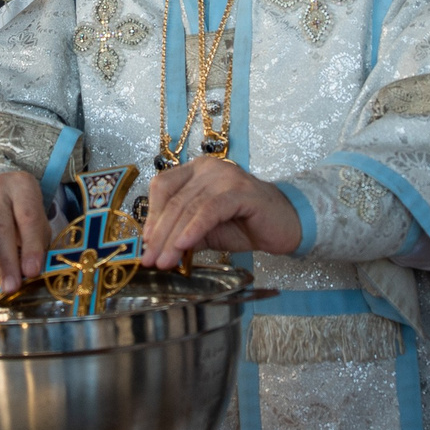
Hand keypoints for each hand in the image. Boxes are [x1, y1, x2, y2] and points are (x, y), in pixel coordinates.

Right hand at [0, 170, 51, 294]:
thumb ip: (37, 243)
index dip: (31, 245)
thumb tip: (33, 273)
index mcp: (23, 188)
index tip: (32, 272)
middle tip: (10, 286)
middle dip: (6, 258)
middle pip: (2, 224)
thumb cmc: (19, 212)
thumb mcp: (35, 221)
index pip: (29, 216)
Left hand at [140, 158, 300, 267]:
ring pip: (188, 207)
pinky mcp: (240, 192)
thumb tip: (154, 248)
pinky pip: (209, 211)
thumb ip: (182, 232)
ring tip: (164, 262)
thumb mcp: (205, 230)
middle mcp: (208, 168)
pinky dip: (193, 229)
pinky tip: (184, 246)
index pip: (163, 187)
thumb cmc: (244, 225)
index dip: (151, 215)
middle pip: (173, 200)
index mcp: (195, 171)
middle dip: (159, 234)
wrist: (284, 227)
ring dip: (172, 238)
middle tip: (150, 260)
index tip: (145, 243)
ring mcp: (225, 176)